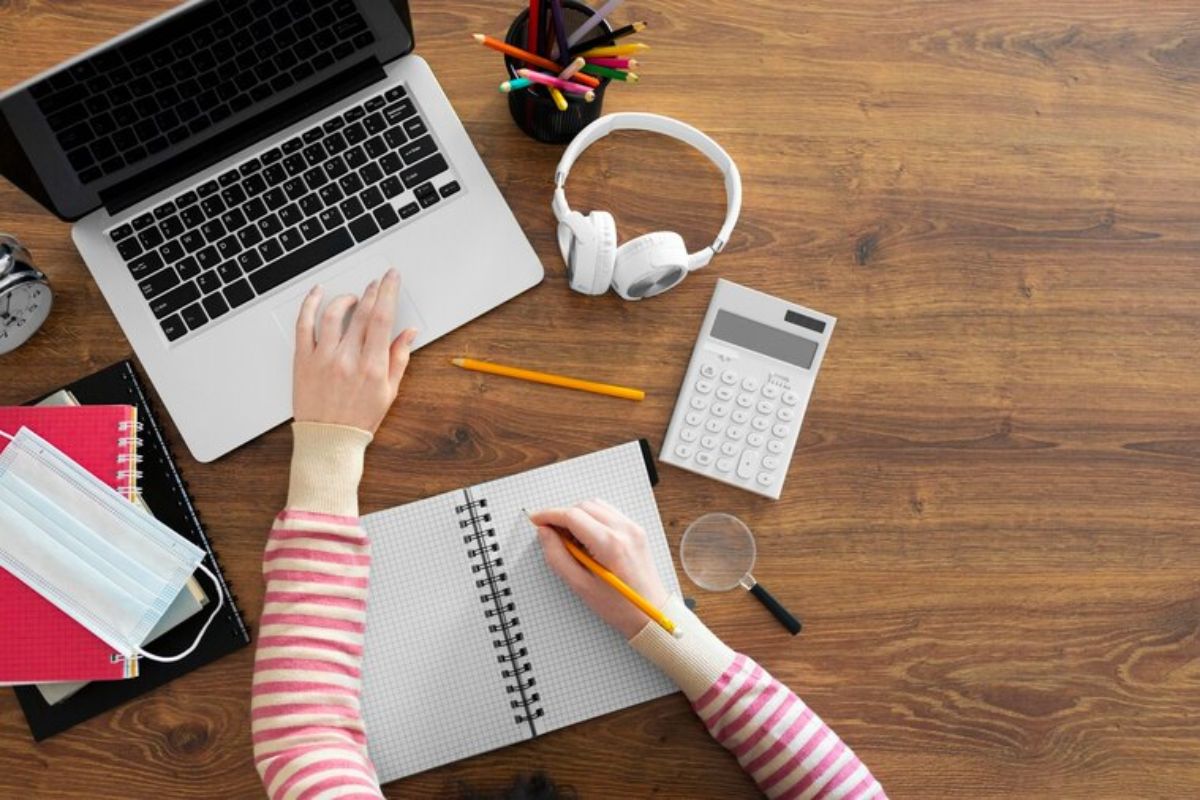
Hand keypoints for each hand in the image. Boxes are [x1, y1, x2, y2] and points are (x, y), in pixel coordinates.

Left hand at [292, 269, 417, 432]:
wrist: (328, 440)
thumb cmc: (359, 419)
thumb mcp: (389, 392)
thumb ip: (399, 358)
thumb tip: (409, 332)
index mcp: (372, 367)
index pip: (383, 319)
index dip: (388, 292)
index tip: (391, 278)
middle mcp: (348, 359)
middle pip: (362, 313)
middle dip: (372, 291)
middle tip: (377, 282)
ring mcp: (323, 358)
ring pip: (333, 314)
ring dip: (345, 299)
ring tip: (353, 297)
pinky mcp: (303, 360)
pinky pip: (304, 325)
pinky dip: (310, 304)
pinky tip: (317, 294)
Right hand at [529, 500, 669, 638]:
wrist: (650, 614)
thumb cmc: (619, 606)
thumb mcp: (580, 586)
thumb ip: (558, 556)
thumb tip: (545, 533)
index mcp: (610, 544)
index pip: (572, 516)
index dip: (549, 515)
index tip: (536, 520)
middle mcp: (623, 530)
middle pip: (583, 506)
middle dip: (563, 516)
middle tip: (552, 535)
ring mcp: (632, 528)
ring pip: (596, 506)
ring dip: (578, 516)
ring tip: (570, 540)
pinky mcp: (636, 530)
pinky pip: (608, 513)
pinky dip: (592, 518)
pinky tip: (587, 538)